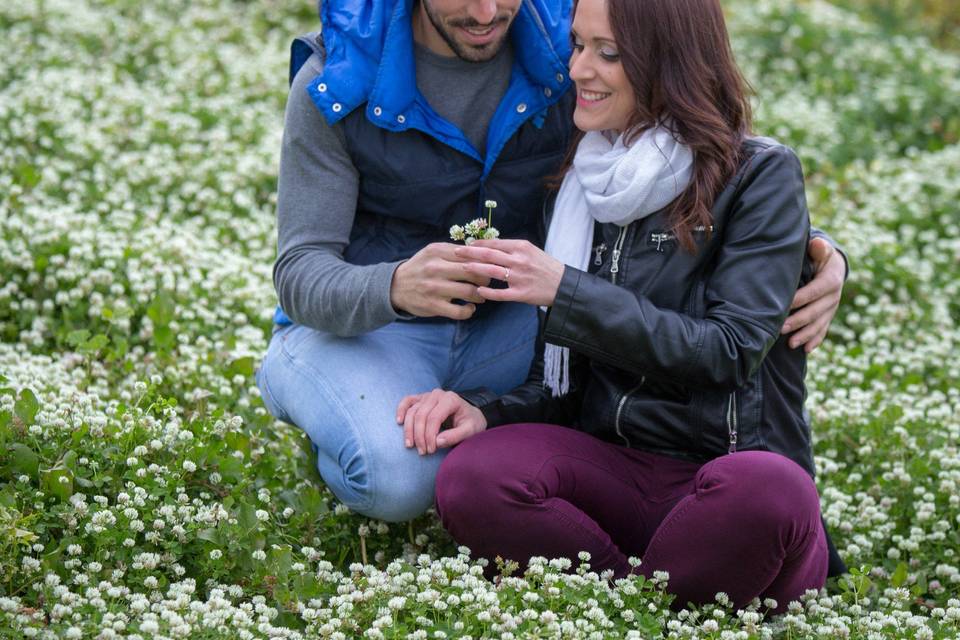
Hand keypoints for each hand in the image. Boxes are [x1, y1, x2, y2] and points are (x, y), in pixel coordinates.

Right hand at [390, 243, 490, 319]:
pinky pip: (459, 311)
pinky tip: (469, 308)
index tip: (490, 267)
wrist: (395, 286)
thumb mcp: (432, 252)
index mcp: (437, 251)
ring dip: (480, 295)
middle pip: (473, 272)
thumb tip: (482, 253)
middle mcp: (435, 268)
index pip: (470, 255)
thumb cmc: (421, 267)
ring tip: (480, 296)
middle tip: (487, 282)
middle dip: (485, 278)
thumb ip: (454, 251)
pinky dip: (469, 311)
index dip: (485, 262)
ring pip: (469, 292)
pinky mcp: (433, 305)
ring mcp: (434, 288)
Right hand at [396, 389, 487, 454]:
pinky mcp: (421, 399)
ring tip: (410, 445)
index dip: (430, 436)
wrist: (470, 415)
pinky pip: (407, 401)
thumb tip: (437, 442)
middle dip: (419, 436)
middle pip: (421, 415)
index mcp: (450, 399)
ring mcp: (427, 395)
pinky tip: (399, 422)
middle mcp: (437, 395)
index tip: (431, 450)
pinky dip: (401, 410)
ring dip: (409, 430)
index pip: (434, 418)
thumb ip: (456, 436)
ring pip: (412, 411)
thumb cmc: (471, 423)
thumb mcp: (470, 431)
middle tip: (422, 452)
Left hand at [454, 239, 564, 306]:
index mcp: (521, 247)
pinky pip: (501, 293)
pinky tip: (478, 291)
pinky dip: (488, 292)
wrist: (563, 285)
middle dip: (470, 252)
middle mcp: (519, 260)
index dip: (478, 244)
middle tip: (456, 252)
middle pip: (489, 255)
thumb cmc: (546, 267)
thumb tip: (490, 246)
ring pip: (492, 271)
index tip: (466, 244)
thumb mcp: (531, 251)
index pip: (494, 243)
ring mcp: (520, 277)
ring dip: (475, 269)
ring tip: (462, 268)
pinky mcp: (521, 294)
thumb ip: (512, 249)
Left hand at [782, 237, 845, 351]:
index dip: (799, 299)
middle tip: (781, 329)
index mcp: (831, 280)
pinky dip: (816, 340)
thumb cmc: (820, 255)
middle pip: (815, 311)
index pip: (814, 291)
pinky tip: (806, 350)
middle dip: (798, 321)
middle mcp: (834, 296)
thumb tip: (817, 243)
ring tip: (791, 344)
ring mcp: (831, 308)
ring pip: (819, 324)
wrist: (834, 266)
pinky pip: (823, 330)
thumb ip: (819, 248)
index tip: (783, 305)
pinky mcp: (828, 316)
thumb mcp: (821, 249)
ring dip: (805, 335)